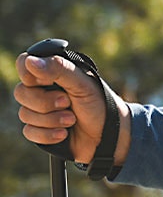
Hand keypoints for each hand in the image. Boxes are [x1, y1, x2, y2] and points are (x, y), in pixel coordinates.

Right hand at [14, 51, 130, 167]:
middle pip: (21, 92)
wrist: (108, 134)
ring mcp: (39, 110)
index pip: (24, 63)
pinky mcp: (39, 130)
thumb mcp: (82, 83)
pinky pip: (29, 132)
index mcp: (52, 73)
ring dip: (51, 119)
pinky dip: (48, 134)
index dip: (28, 73)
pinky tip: (64, 133)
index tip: (43, 81)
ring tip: (72, 120)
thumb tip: (31, 61)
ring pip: (25, 114)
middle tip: (67, 102)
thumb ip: (58, 69)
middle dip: (45, 102)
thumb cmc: (99, 103)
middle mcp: (42, 90)